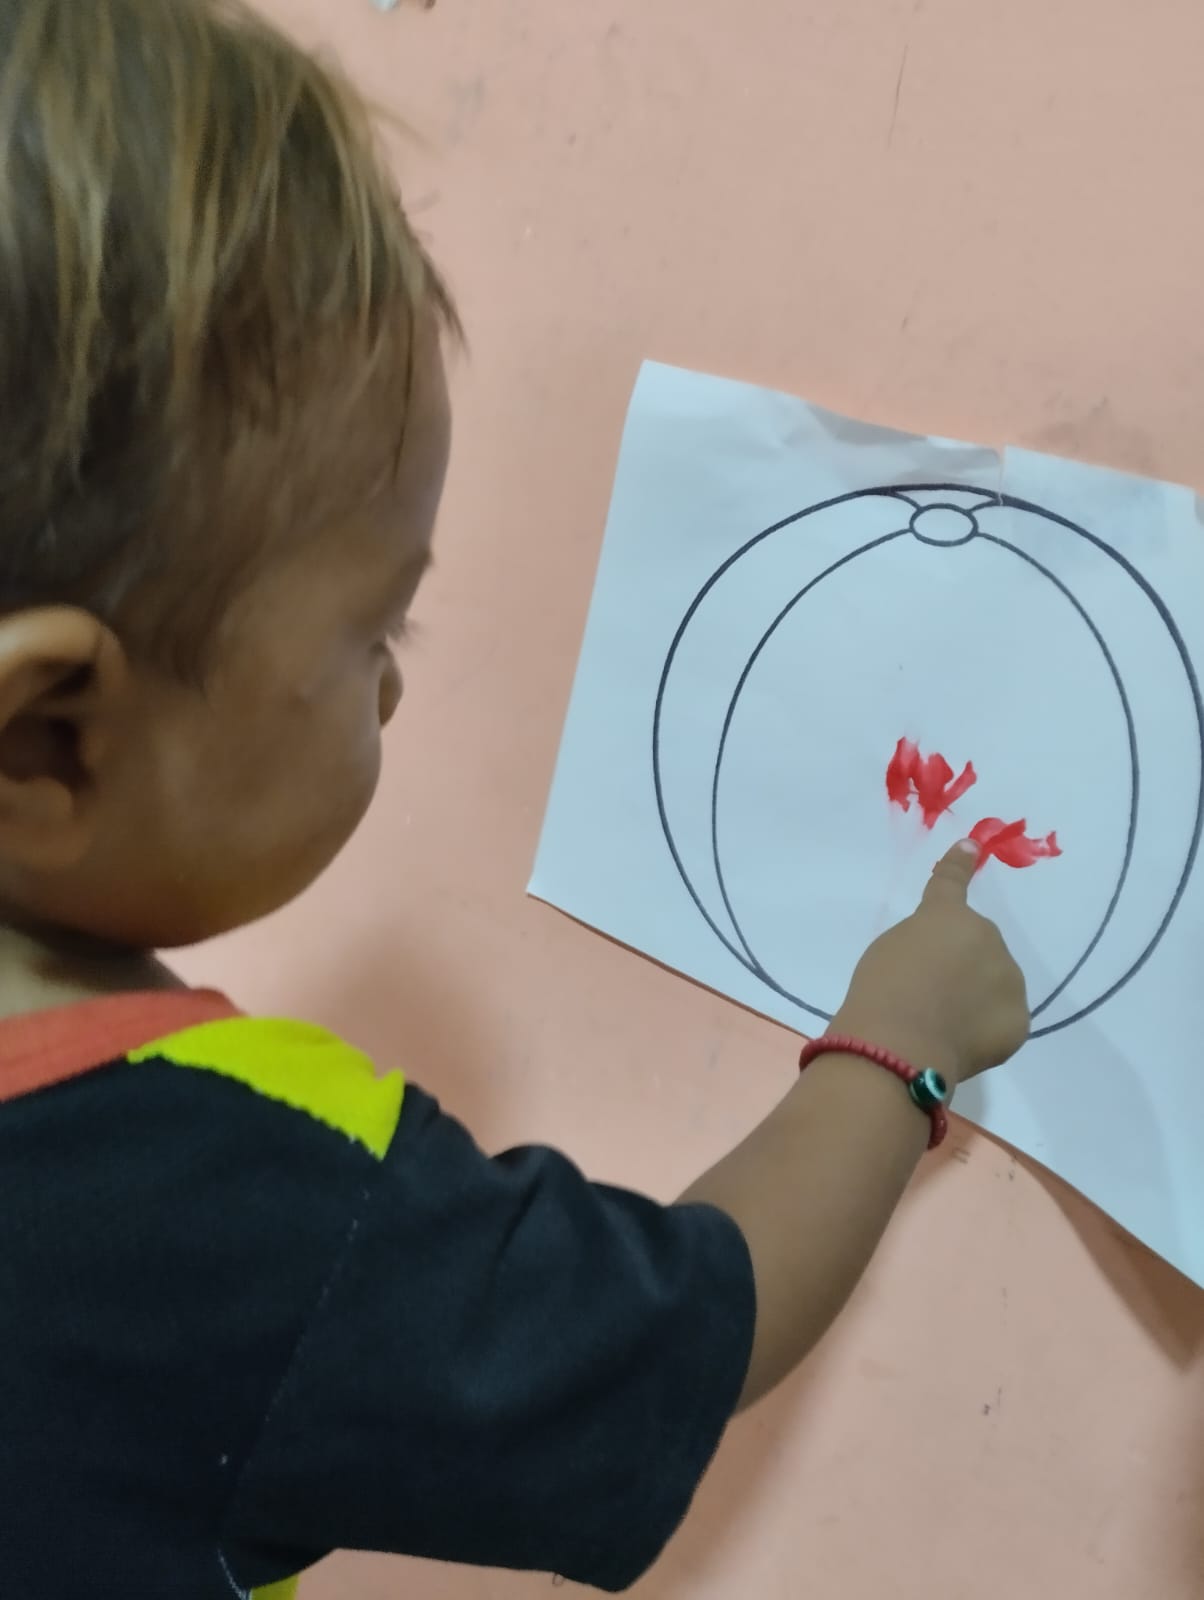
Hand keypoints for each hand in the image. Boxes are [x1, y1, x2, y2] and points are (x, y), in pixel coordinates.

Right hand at [831, 839, 1029, 1087]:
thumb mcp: (889, 951)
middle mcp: (985, 937)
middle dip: (962, 963)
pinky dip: (985, 1028)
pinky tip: (957, 1041)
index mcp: (945, 916)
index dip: (959, 865)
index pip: (950, 884)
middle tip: (929, 993)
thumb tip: (943, 964)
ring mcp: (1008, 978)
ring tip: (941, 1024)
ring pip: (995, 982)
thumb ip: (921, 944)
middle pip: (978, 945)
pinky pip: (1002, 1019)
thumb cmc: (881, 990)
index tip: (971, 847)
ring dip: (976, 995)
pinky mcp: (1019, 1019)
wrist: (900, 1041)